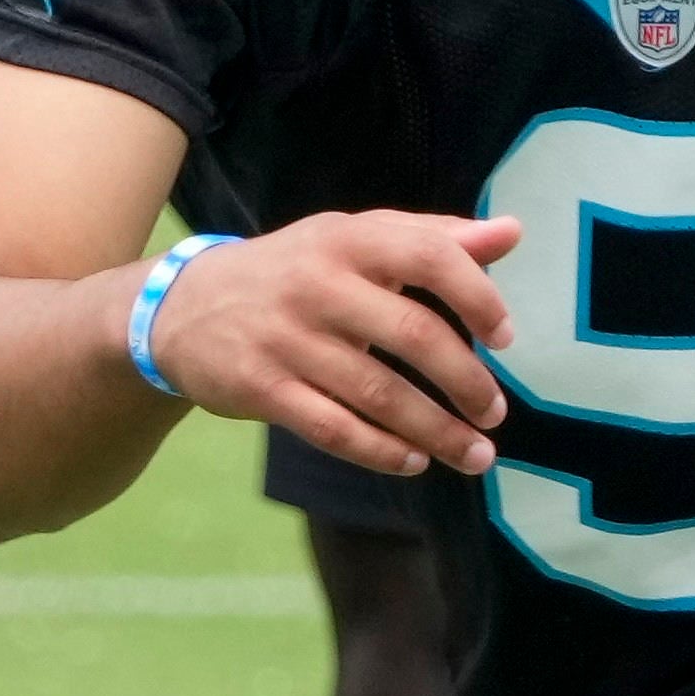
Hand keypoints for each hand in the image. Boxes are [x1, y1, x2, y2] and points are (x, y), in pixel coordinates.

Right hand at [139, 213, 524, 482]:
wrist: (182, 307)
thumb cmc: (294, 271)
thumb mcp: (353, 239)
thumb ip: (432, 238)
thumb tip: (512, 234)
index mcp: (349, 240)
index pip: (427, 256)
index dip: (477, 297)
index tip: (505, 339)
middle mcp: (318, 285)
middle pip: (411, 334)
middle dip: (465, 382)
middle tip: (494, 414)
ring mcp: (287, 340)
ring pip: (377, 394)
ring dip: (435, 431)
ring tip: (475, 454)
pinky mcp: (261, 389)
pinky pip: (332, 428)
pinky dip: (379, 450)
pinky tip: (413, 461)